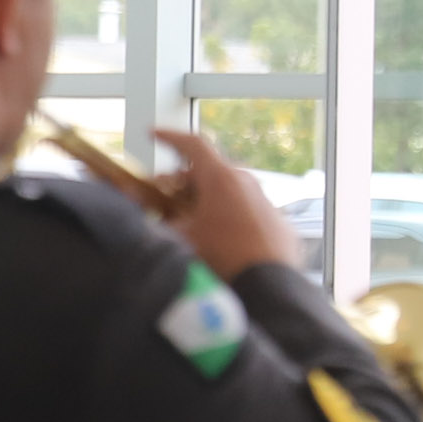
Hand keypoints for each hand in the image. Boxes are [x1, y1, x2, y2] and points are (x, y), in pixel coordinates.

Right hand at [154, 129, 296, 279]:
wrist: (269, 287)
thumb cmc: (223, 259)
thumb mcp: (181, 239)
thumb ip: (161, 222)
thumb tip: (146, 215)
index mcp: (221, 178)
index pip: (192, 144)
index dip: (169, 137)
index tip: (153, 135)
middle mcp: (245, 182)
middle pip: (207, 171)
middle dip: (182, 181)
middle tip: (162, 197)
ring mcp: (264, 201)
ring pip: (227, 191)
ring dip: (204, 200)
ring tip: (188, 224)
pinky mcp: (276, 222)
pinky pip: (245, 211)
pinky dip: (226, 217)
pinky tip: (216, 241)